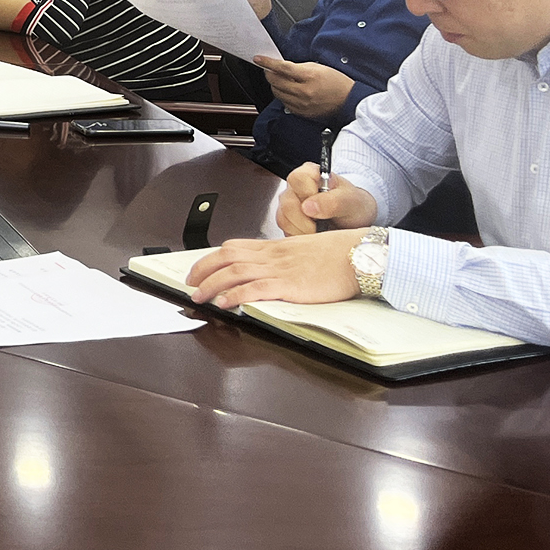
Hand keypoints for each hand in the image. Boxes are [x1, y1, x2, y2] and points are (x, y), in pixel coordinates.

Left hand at [184, 229, 367, 307]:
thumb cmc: (338, 255)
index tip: (200, 268)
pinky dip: (235, 295)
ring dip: (211, 285)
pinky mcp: (290, 285)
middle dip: (202, 270)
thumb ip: (284, 260)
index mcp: (275, 247)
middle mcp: (272, 256)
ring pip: (234, 272)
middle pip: (226, 257)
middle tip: (190, 283)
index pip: (234, 247)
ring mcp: (280, 269)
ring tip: (198, 296)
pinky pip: (255, 288)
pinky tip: (224, 303)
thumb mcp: (304, 252)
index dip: (212, 258)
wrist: (360, 255)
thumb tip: (270, 271)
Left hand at [258, 57, 355, 118]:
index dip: (268, 63)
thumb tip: (281, 67)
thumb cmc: (336, 82)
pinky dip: (283, 95)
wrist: (349, 101)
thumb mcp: (319, 68)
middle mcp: (304, 92)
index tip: (259, 59)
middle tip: (270, 70)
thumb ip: (298, 67)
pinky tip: (288, 91)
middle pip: (276, 82)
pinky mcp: (302, 113)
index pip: (283, 68)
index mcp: (310, 77)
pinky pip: (284, 103)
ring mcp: (302, 104)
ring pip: (277, 93)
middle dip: (270, 74)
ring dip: (275, 85)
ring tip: (281, 80)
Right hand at [274, 163, 378, 235]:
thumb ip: (333, 201)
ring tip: (322, 230)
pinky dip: (301, 237)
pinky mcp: (287, 222)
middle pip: (288, 203)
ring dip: (304, 231)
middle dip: (307, 219)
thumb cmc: (354, 207)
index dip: (308, 192)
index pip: (298, 178)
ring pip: (284, 219)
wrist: (355, 224)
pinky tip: (315, 235)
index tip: (322, 203)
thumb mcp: (351, 202)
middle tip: (324, 224)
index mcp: (310, 174)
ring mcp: (289, 205)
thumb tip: (308, 207)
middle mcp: (295, 188)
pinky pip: (286, 232)